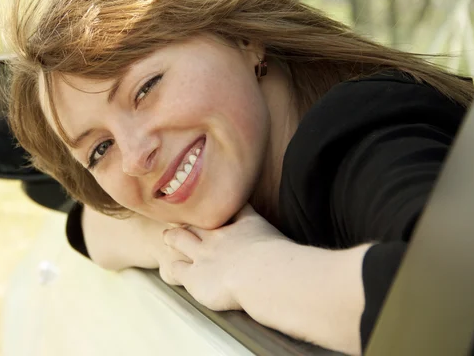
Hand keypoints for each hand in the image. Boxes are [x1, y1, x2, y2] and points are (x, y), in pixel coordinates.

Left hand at [162, 203, 285, 310]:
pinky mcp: (193, 275)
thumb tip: (305, 261)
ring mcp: (203, 253)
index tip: (215, 197)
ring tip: (168, 236)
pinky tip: (170, 268)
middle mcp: (220, 234)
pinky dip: (173, 267)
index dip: (221, 204)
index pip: (231, 207)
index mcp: (244, 223)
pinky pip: (176, 268)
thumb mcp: (286, 243)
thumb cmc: (281, 261)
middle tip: (182, 217)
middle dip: (191, 218)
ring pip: (181, 239)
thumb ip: (286, 246)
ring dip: (174, 237)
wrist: (262, 274)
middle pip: (200, 221)